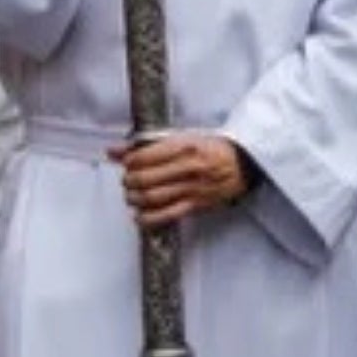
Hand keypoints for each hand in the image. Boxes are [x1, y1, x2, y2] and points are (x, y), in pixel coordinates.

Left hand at [118, 132, 252, 226]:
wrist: (243, 163)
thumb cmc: (211, 148)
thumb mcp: (182, 138)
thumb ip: (147, 145)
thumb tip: (113, 151)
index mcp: (183, 145)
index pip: (144, 157)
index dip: (129, 162)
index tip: (128, 163)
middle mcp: (187, 166)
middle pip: (144, 179)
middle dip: (129, 181)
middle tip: (128, 180)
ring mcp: (192, 187)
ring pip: (151, 198)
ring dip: (135, 199)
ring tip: (133, 195)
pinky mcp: (196, 204)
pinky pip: (166, 215)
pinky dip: (148, 218)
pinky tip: (140, 215)